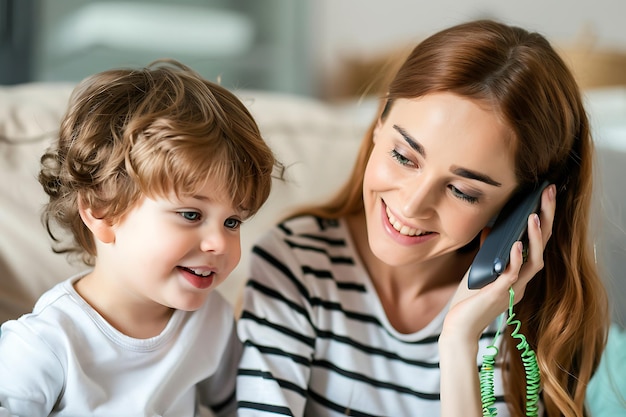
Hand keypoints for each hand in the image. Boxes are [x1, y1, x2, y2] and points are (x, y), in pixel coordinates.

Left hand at [442, 184, 556, 342]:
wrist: (458, 327)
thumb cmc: (469, 300)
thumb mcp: (480, 270)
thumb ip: (489, 251)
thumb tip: (490, 228)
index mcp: (519, 272)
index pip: (537, 242)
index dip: (544, 218)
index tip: (545, 193)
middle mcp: (522, 280)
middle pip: (542, 246)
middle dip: (547, 218)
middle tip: (550, 192)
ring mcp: (514, 288)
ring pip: (534, 262)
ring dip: (535, 239)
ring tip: (535, 216)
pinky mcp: (500, 295)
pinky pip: (513, 276)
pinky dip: (515, 259)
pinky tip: (515, 244)